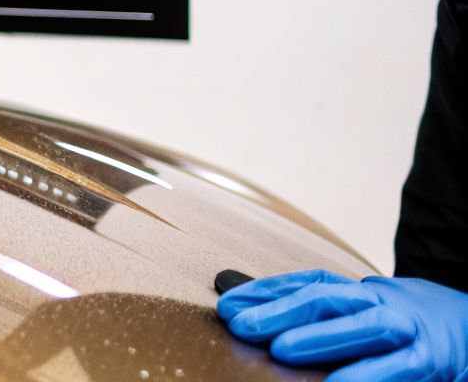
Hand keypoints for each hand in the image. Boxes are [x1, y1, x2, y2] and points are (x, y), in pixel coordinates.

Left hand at [219, 269, 467, 380]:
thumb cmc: (403, 327)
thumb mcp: (361, 312)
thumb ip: (315, 311)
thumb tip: (244, 306)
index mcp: (361, 293)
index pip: (309, 284)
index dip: (267, 293)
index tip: (227, 305)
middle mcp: (382, 304)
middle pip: (329, 300)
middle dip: (282, 312)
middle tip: (242, 325)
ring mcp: (408, 332)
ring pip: (366, 327)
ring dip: (322, 338)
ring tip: (282, 351)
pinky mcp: (430, 363)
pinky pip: (398, 370)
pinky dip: (368, 377)